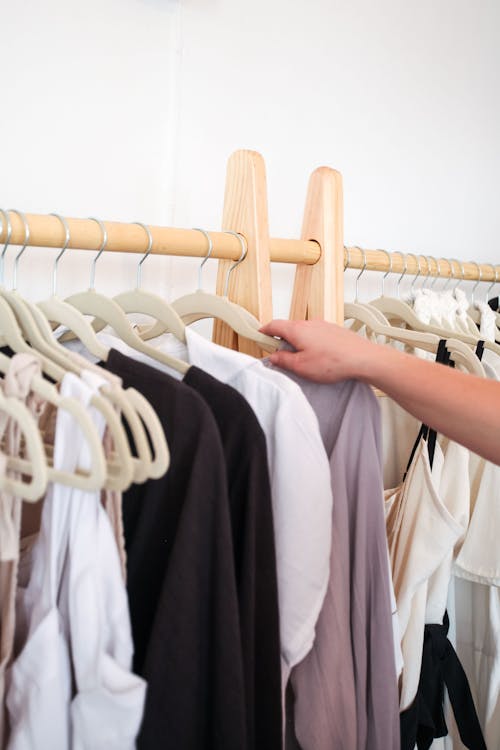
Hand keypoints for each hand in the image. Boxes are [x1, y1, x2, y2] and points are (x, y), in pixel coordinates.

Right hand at [260, 319, 376, 382]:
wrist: (363, 358)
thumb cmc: (333, 362)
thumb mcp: (301, 367)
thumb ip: (283, 360)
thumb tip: (273, 356)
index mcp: (297, 329)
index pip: (274, 325)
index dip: (264, 331)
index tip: (260, 337)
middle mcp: (309, 323)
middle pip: (288, 327)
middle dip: (281, 340)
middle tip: (280, 355)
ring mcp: (323, 325)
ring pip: (303, 331)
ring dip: (298, 342)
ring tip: (302, 359)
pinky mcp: (334, 330)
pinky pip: (316, 334)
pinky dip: (311, 342)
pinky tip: (318, 357)